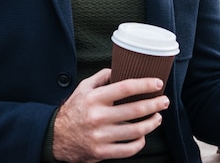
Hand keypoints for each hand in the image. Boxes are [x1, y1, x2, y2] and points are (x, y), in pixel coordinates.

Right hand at [51, 68, 169, 162]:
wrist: (55, 136)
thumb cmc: (74, 109)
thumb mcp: (83, 88)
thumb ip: (102, 77)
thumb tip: (120, 68)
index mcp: (94, 98)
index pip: (125, 88)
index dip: (145, 84)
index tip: (158, 83)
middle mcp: (98, 117)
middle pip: (135, 110)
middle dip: (155, 104)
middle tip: (164, 101)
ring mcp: (100, 136)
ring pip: (136, 131)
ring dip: (152, 123)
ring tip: (158, 117)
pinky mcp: (101, 152)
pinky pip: (128, 149)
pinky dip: (140, 142)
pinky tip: (143, 135)